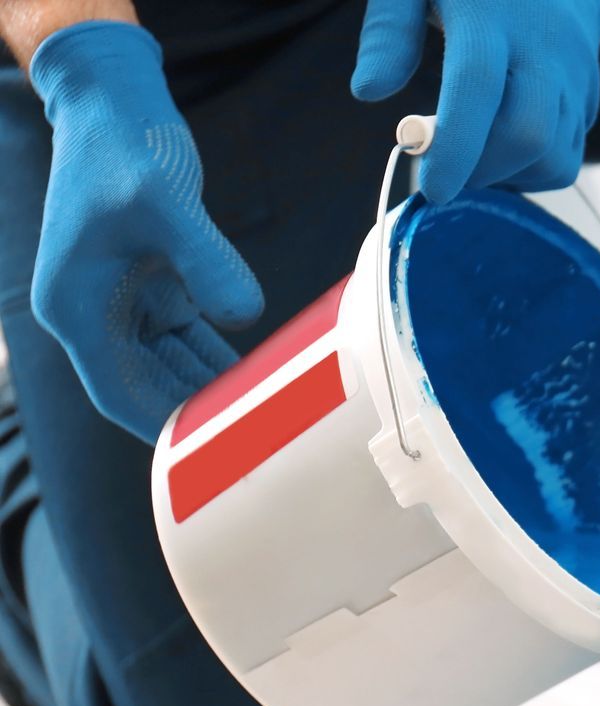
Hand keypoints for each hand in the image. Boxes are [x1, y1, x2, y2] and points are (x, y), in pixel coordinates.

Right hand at [27, 20, 263, 440]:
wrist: (116, 103)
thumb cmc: (127, 146)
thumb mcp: (166, 201)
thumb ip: (206, 260)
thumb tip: (244, 316)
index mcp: (76, 307)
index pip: (120, 394)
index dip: (167, 431)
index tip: (217, 460)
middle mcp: (94, 314)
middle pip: (150, 390)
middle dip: (202, 419)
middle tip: (266, 446)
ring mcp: (124, 304)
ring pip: (174, 370)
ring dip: (217, 392)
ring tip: (275, 421)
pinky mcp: (155, 289)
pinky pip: (191, 341)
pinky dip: (223, 359)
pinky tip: (266, 377)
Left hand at [352, 0, 599, 203]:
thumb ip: (388, 31)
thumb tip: (368, 91)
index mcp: (490, 12)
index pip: (478, 86)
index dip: (457, 146)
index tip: (433, 189)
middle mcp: (543, 45)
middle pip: (529, 133)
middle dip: (483, 169)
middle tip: (446, 168)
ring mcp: (574, 73)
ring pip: (554, 157)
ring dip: (509, 176)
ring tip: (476, 153)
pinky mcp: (589, 96)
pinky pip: (568, 157)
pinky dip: (533, 171)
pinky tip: (504, 147)